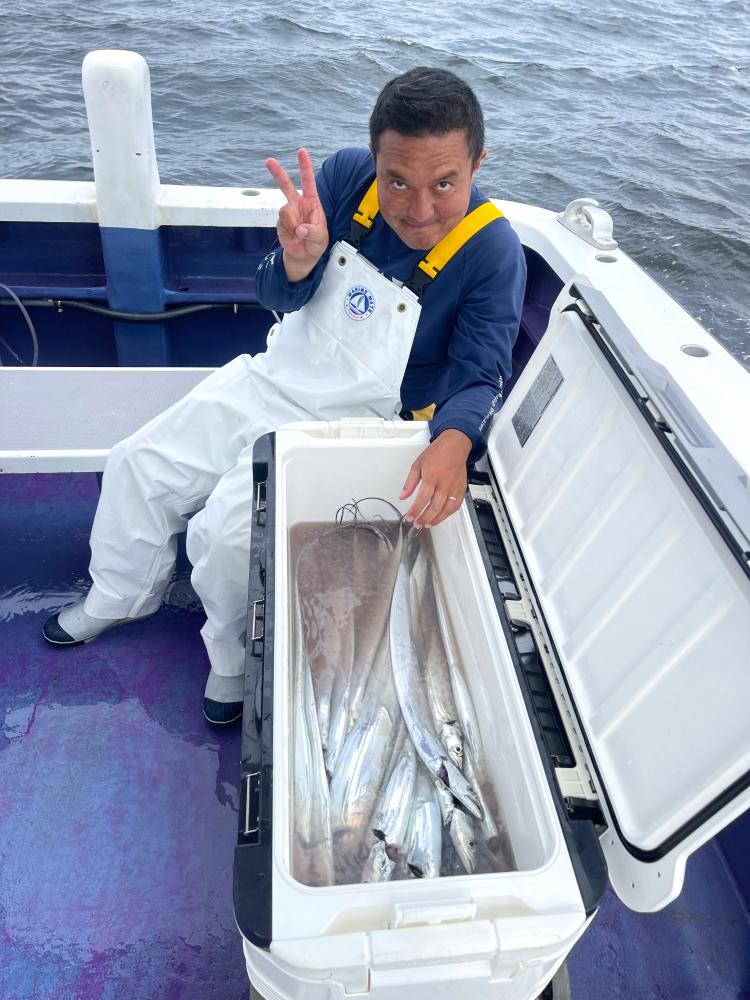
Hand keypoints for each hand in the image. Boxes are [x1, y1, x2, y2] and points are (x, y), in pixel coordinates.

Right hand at [265, 148, 328, 281]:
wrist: (304, 254)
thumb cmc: (316, 242)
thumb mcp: (320, 238)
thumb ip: (313, 233)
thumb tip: (300, 229)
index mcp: (311, 201)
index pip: (308, 181)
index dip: (304, 166)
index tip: (301, 151)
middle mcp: (297, 203)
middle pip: (285, 185)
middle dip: (277, 173)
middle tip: (268, 161)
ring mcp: (287, 212)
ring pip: (285, 211)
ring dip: (292, 224)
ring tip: (299, 234)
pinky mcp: (280, 222)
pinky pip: (282, 224)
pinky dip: (289, 232)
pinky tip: (294, 237)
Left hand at [400, 429, 472, 528]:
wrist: (454, 446)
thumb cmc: (437, 453)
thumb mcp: (417, 464)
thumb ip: (410, 482)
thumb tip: (403, 496)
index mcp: (432, 476)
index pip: (422, 498)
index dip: (415, 510)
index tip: (409, 516)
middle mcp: (445, 483)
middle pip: (435, 506)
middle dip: (425, 518)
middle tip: (417, 523)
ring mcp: (455, 487)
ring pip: (447, 509)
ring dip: (436, 519)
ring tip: (427, 524)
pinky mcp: (461, 488)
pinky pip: (456, 505)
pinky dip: (448, 514)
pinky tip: (440, 517)